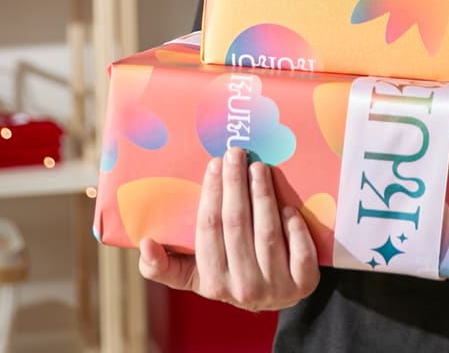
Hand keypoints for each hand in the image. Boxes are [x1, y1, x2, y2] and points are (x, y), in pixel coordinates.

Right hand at [138, 147, 319, 310]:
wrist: (276, 295)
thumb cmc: (230, 273)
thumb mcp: (196, 274)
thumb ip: (165, 265)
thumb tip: (145, 244)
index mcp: (213, 283)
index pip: (209, 229)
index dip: (212, 193)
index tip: (214, 163)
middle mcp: (243, 287)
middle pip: (237, 225)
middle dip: (236, 184)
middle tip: (236, 153)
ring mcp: (276, 287)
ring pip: (267, 233)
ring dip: (263, 196)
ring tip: (259, 167)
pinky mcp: (303, 283)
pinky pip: (300, 251)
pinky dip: (294, 226)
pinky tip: (288, 206)